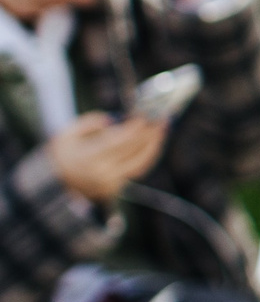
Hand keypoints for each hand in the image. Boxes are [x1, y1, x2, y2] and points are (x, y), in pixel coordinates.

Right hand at [45, 112, 167, 202]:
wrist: (54, 184)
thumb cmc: (61, 154)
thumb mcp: (67, 133)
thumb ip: (90, 123)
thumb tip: (114, 120)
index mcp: (88, 158)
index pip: (120, 141)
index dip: (135, 127)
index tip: (145, 114)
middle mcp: (103, 173)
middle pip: (134, 150)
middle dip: (150, 133)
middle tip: (161, 118)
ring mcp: (112, 182)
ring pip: (141, 163)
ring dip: (155, 144)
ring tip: (163, 128)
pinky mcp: (118, 187)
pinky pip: (137, 169)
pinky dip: (147, 155)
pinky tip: (154, 142)